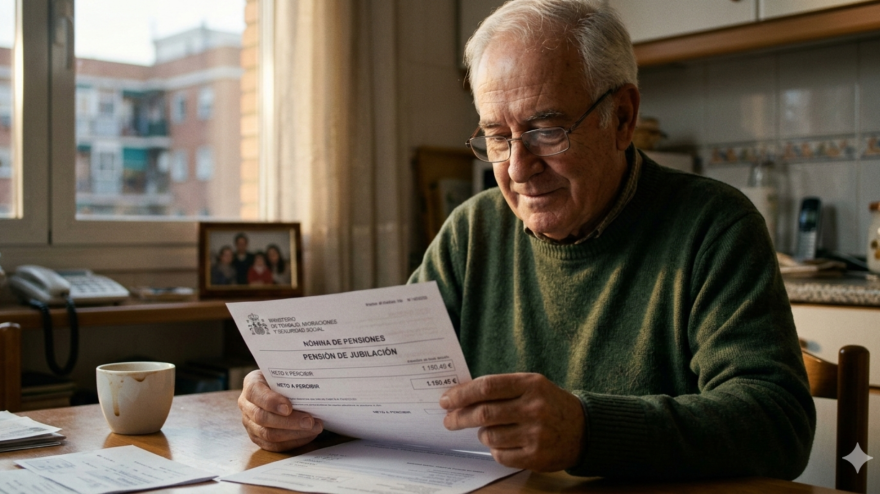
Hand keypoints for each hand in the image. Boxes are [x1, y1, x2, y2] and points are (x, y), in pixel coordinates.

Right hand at [238, 370, 322, 450]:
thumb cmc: (282, 379)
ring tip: (314, 428)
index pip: (255, 393)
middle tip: (310, 421)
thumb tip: (312, 386)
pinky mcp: (257, 438)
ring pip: (268, 435)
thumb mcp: (283, 373)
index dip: (271, 402)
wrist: (276, 387)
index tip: (289, 407)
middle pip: (263, 418)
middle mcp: (246, 405)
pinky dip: (293, 442)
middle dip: (289, 422)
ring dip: (294, 434)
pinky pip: (274, 445)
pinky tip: (308, 435)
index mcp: (251, 384)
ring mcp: (250, 424)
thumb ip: (291, 379)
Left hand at [440, 373, 584, 471]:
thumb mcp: (531, 386)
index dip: (462, 394)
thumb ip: (501, 388)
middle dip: (460, 417)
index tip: (446, 400)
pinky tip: (502, 443)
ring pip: (489, 436)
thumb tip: (461, 396)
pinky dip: (495, 449)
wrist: (584, 429)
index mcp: (531, 384)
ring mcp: (536, 434)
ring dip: (481, 434)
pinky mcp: (536, 456)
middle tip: (449, 420)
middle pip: (484, 413)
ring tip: (486, 431)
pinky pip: (500, 455)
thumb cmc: (549, 404)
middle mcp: (534, 408)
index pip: (487, 387)